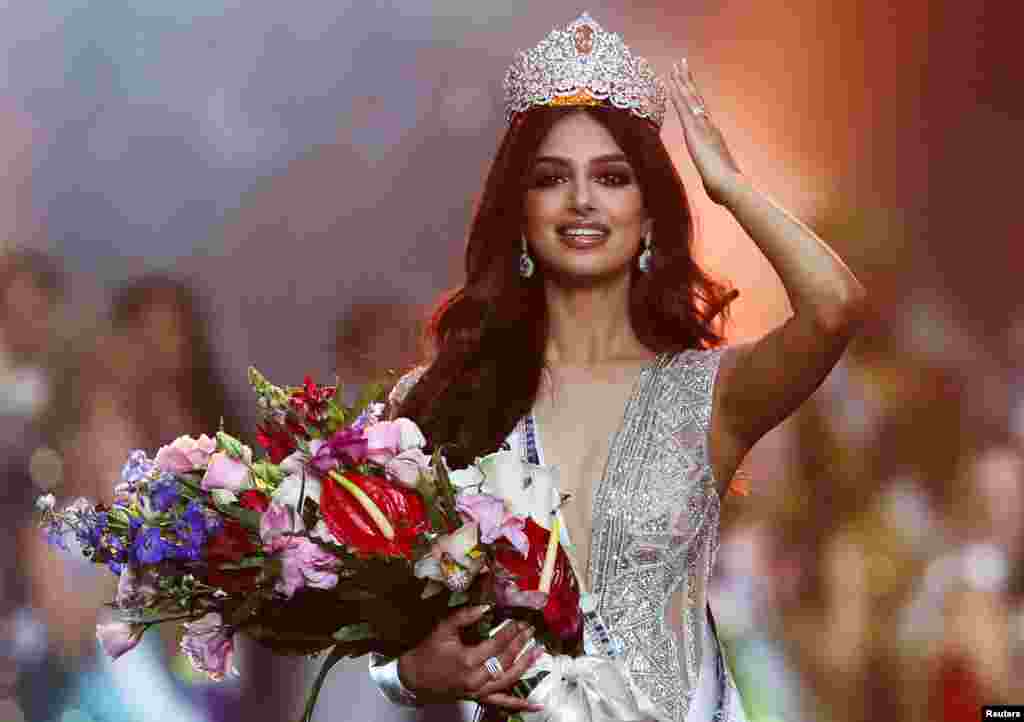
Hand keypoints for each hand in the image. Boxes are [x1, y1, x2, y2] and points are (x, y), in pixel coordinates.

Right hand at [398, 605, 545, 711]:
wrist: (413, 678)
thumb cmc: (427, 652)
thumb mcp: (443, 629)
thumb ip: (464, 616)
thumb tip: (486, 606)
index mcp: (467, 660)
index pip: (496, 644)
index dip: (511, 632)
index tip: (520, 621)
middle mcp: (475, 678)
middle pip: (505, 660)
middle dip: (520, 644)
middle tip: (531, 630)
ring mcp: (478, 691)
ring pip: (507, 680)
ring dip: (525, 665)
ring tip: (538, 651)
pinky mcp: (477, 698)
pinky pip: (501, 703)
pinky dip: (519, 705)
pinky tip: (536, 706)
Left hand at [665, 59, 742, 205]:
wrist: (729, 186)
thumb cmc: (725, 188)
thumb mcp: (717, 178)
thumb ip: (715, 177)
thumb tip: (718, 189)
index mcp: (712, 136)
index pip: (700, 112)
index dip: (693, 98)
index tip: (688, 84)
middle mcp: (708, 126)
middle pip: (696, 99)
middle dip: (688, 81)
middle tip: (681, 64)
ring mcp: (702, 126)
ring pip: (690, 98)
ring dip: (682, 81)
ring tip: (676, 65)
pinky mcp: (694, 130)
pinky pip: (684, 106)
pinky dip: (677, 92)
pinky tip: (670, 81)